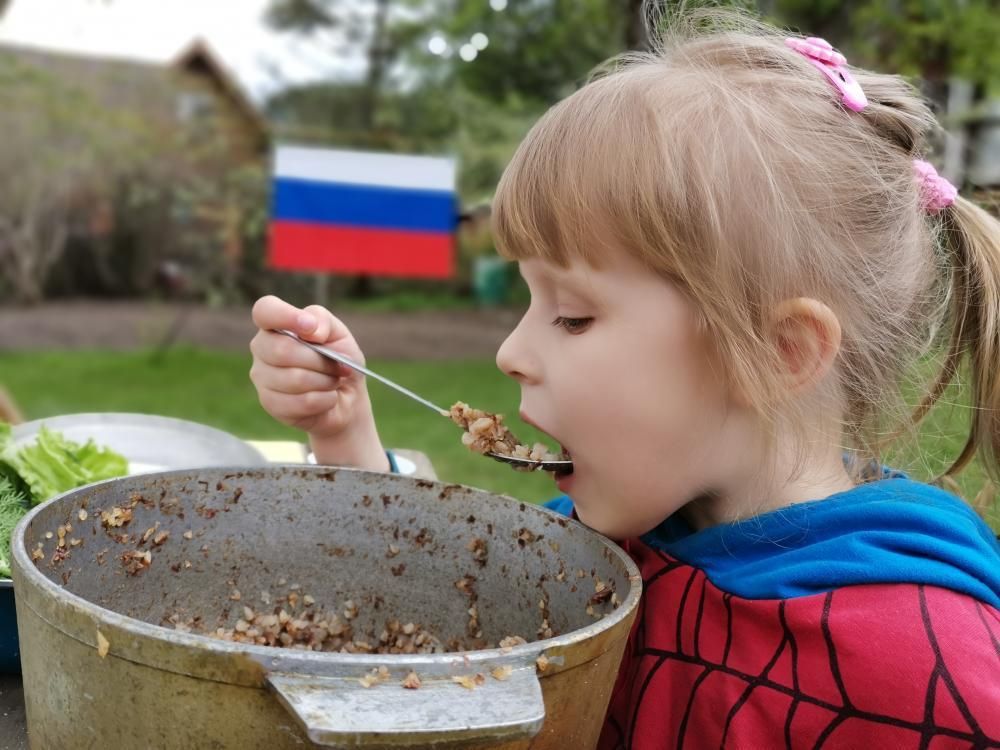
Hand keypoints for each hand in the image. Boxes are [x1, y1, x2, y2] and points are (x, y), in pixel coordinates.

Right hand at [249, 295, 388, 470]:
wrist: (346, 398)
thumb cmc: (339, 360)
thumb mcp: (339, 334)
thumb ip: (323, 321)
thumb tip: (311, 329)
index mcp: (276, 324)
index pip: (265, 311)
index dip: (285, 316)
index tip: (309, 327)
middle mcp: (262, 347)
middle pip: (283, 350)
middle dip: (321, 360)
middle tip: (338, 367)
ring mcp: (261, 377)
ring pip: (295, 379)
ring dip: (326, 381)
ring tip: (333, 382)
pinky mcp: (270, 403)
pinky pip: (301, 401)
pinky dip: (324, 400)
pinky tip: (328, 398)